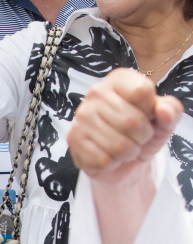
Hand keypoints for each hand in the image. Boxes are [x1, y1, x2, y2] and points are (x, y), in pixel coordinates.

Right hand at [68, 68, 182, 182]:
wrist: (122, 158)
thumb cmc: (142, 132)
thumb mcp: (164, 120)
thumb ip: (171, 110)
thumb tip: (163, 110)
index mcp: (119, 80)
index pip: (142, 91)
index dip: (151, 110)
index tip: (147, 115)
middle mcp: (96, 93)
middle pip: (132, 121)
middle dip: (143, 137)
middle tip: (138, 137)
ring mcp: (81, 116)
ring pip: (118, 145)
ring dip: (129, 153)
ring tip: (125, 147)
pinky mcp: (73, 138)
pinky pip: (103, 159)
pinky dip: (113, 163)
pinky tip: (110, 156)